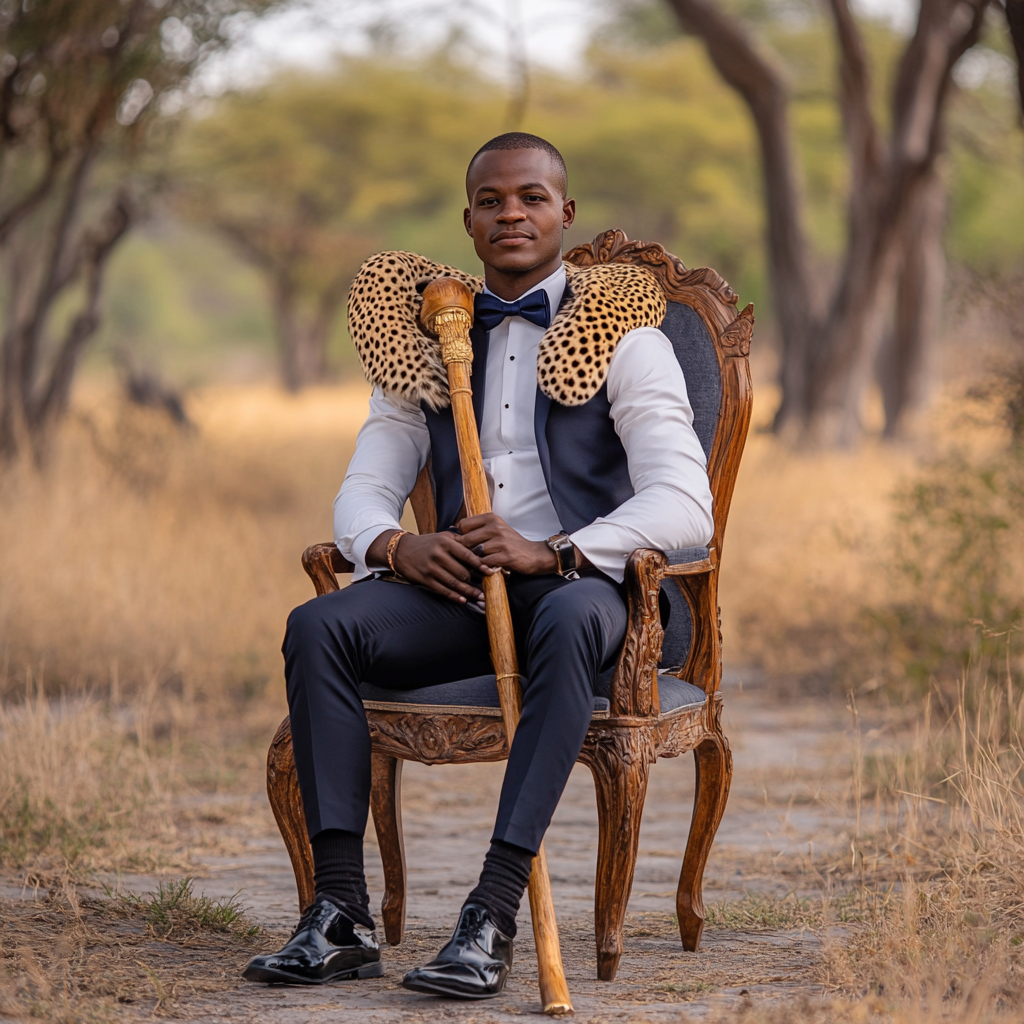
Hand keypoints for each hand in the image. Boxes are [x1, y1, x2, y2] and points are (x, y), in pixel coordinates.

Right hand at [367, 529, 496, 603]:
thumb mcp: (443, 536)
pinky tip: (463, 600)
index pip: (467, 555)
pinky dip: (454, 596)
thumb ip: (460, 541)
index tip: (491, 572)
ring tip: (480, 597)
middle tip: (488, 587)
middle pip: (462, 572)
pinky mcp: (425, 579)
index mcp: (445, 542)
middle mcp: (438, 555)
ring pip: (454, 583)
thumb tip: (482, 550)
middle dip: (476, 581)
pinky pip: (442, 590)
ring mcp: (431, 568)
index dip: (481, 565)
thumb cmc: (427, 543)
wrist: (401, 550)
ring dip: (469, 592)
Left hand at [455, 513, 557, 574]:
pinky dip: (484, 568)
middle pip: (466, 540)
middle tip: (471, 558)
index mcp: (491, 518)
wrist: (534, 555)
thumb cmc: (511, 544)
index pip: (463, 525)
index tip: (466, 545)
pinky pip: (485, 563)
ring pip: (475, 552)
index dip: (461, 536)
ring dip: (475, 561)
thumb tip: (453, 530)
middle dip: (466, 551)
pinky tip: (489, 568)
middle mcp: (495, 527)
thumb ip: (477, 529)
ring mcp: (501, 541)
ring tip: (480, 563)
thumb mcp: (496, 530)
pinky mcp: (505, 555)